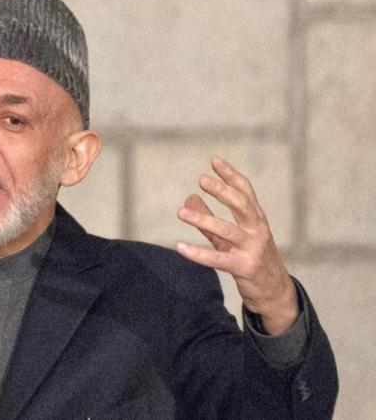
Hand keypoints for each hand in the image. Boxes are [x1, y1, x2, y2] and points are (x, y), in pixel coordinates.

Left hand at [175, 157, 297, 334]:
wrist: (273, 291)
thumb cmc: (249, 257)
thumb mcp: (229, 236)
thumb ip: (208, 217)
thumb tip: (189, 198)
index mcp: (255, 218)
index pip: (245, 191)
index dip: (230, 175)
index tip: (214, 161)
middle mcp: (257, 230)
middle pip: (242, 205)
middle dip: (223, 191)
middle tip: (202, 179)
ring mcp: (252, 248)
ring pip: (227, 231)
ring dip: (203, 219)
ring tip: (180, 212)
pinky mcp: (244, 267)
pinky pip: (217, 259)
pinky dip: (198, 253)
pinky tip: (179, 246)